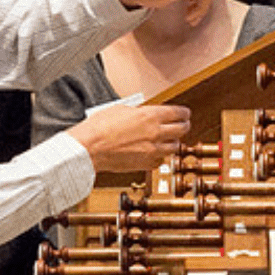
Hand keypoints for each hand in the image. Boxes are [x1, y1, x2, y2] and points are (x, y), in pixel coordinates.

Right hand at [69, 104, 190, 172]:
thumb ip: (138, 112)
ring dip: (172, 143)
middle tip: (182, 125)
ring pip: (174, 147)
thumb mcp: (120, 110)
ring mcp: (152, 150)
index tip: (185, 114)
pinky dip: (160, 157)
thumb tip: (144, 115)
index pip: (178, 113)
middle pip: (182, 130)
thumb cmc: (99, 128)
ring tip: (167, 140)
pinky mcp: (146, 164)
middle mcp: (155, 133)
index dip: (184, 113)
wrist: (89, 148)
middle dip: (183, 126)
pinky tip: (154, 153)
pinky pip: (161, 161)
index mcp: (150, 115)